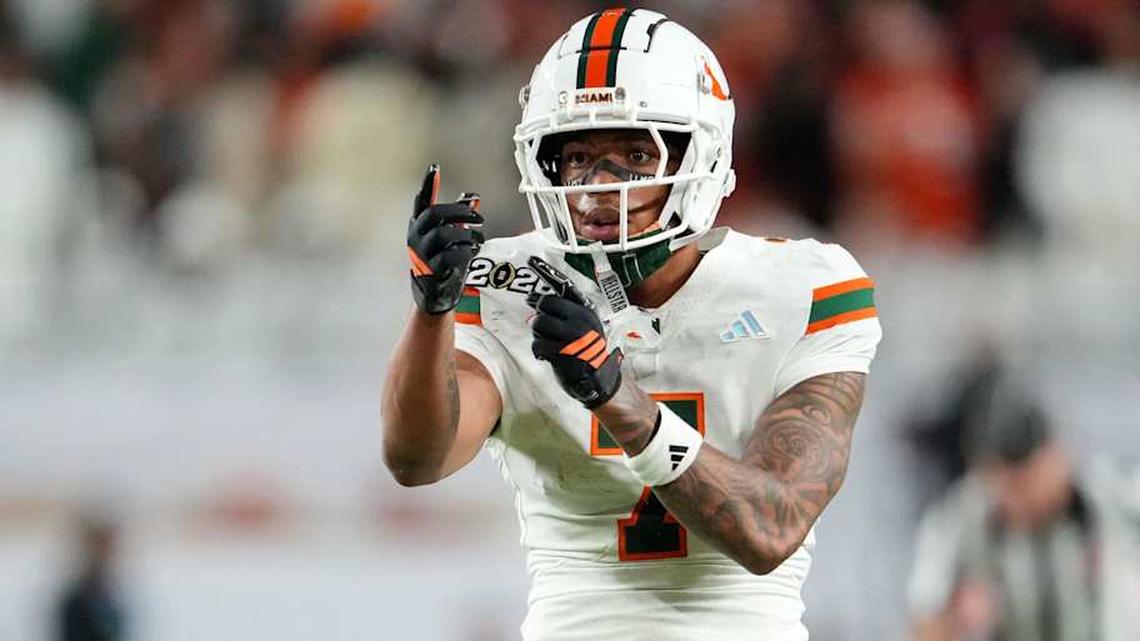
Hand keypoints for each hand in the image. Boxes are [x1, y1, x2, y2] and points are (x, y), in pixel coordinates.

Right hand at [407, 164, 484, 313]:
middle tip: (480, 216)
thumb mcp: (450, 238)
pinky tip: (472, 252)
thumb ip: (459, 218)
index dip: (427, 185)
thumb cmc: (442, 263)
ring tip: (478, 239)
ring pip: (444, 234)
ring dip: (467, 235)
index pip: (421, 201)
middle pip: (435, 214)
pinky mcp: (431, 270)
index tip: (434, 167)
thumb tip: (473, 198)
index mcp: (418, 226)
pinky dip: (465, 252)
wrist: (434, 295)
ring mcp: (421, 254)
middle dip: (459, 211)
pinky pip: (450, 255)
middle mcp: (416, 237)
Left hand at [526, 256, 622, 407]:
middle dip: (540, 313)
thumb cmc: (590, 353)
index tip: (532, 261)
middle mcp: (580, 319)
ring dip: (539, 335)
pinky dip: (539, 351)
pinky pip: (538, 344)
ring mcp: (571, 335)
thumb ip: (567, 313)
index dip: (546, 272)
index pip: (564, 286)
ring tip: (550, 343)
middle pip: (546, 303)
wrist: (600, 379)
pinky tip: (547, 355)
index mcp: (586, 311)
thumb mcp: (587, 327)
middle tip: (542, 323)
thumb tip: (537, 302)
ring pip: (539, 323)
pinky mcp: (562, 352)